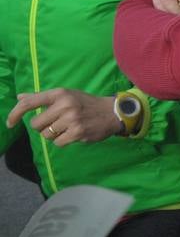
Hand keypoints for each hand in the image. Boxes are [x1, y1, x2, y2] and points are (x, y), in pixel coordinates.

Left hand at [7, 89, 122, 145]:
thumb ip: (41, 97)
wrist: (112, 112)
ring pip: (46, 135)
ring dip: (53, 134)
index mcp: (60, 93)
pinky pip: (57, 143)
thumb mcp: (65, 95)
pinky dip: (62, 141)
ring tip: (67, 128)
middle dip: (43, 127)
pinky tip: (72, 134)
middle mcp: (65, 104)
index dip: (15, 113)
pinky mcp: (77, 132)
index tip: (9, 123)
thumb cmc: (85, 103)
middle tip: (56, 123)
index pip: (30, 102)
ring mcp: (71, 119)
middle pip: (36, 124)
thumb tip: (19, 97)